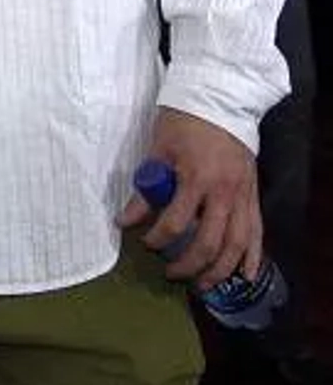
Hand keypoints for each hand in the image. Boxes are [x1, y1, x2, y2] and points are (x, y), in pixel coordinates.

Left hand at [118, 108, 261, 289]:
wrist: (219, 100)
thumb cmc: (182, 121)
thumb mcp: (157, 149)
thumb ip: (145, 187)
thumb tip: (126, 220)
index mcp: (196, 178)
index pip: (175, 222)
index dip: (157, 238)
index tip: (144, 242)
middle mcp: (223, 192)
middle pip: (209, 242)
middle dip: (188, 264)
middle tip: (170, 273)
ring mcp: (243, 196)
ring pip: (237, 245)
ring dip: (220, 270)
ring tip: (203, 285)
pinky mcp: (254, 195)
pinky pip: (257, 233)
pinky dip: (253, 256)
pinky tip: (245, 274)